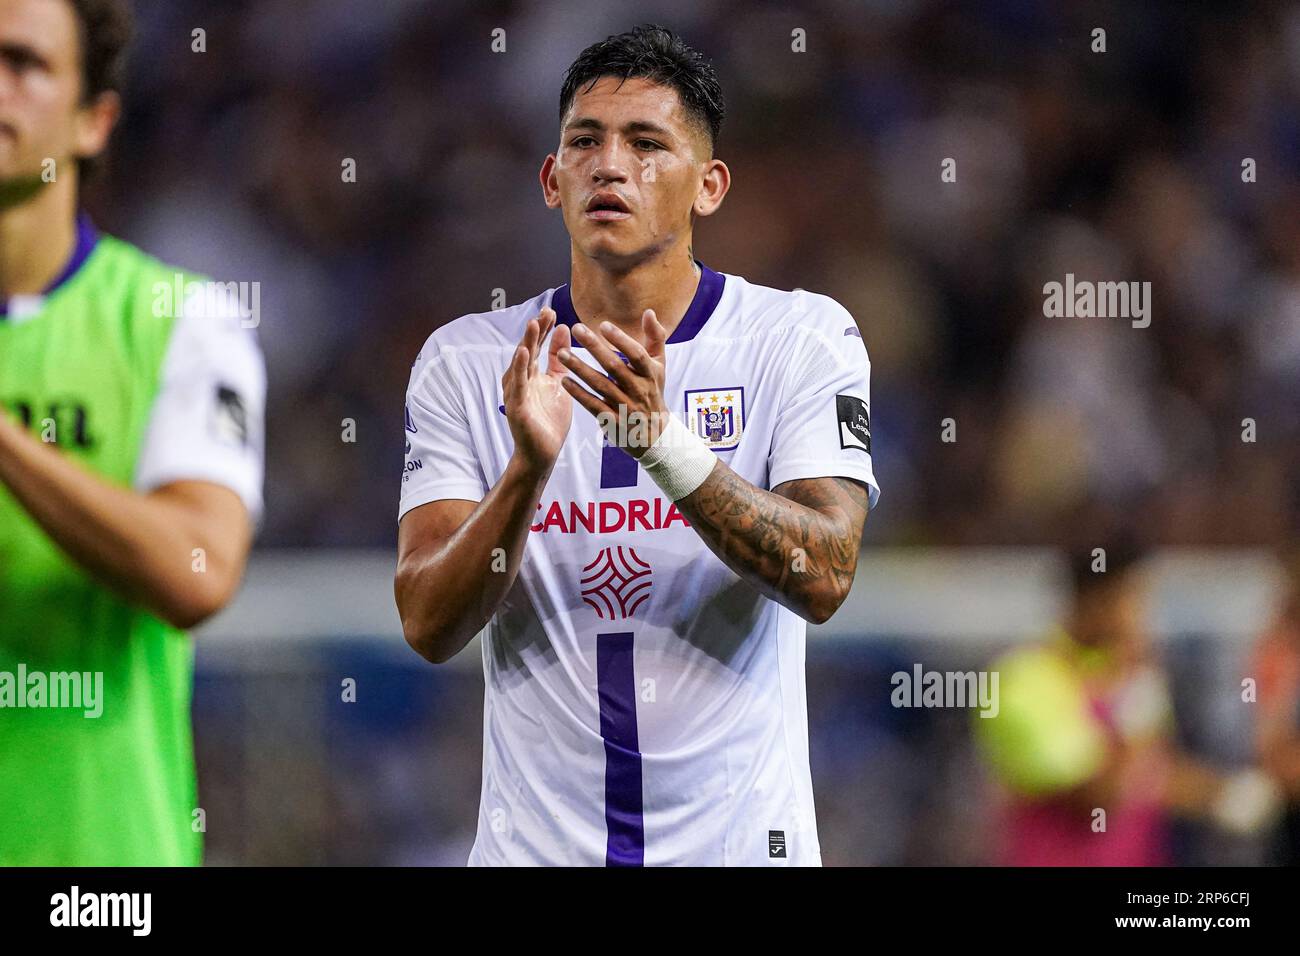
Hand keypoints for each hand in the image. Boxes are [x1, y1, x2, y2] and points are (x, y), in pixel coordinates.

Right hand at [502, 308, 572, 472]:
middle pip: (527, 349)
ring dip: (527, 343)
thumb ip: (559, 359)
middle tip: (545, 311)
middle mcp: (521, 380)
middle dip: (536, 330)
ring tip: (533, 324)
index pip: (537, 346)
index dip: (544, 329)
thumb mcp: (559, 384)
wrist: (542, 454)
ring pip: (520, 363)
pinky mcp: (516, 406)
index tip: (552, 312)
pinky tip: (523, 352)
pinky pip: (518, 384)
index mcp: (532, 374)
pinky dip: (519, 367)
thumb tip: (564, 329)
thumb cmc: (549, 421)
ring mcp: (516, 392)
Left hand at [559, 309, 668, 458]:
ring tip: (562, 354)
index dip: (621, 340)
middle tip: (576, 329)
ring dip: (580, 369)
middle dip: (595, 347)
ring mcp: (625, 407)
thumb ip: (655, 338)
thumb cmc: (653, 392)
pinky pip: (593, 405)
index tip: (603, 325)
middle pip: (614, 367)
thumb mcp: (659, 366)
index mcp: (650, 373)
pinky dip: (579, 394)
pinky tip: (564, 381)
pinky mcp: (612, 421)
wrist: (655, 434)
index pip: (636, 354)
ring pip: (600, 385)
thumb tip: (648, 312)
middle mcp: (638, 389)